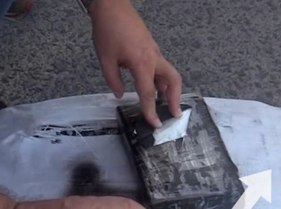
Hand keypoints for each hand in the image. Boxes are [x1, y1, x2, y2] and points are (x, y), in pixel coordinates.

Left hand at [90, 0, 181, 127]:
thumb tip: (119, 94)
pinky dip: (161, 81)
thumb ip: (114, 81)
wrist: (112, 6)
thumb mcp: (105, 60)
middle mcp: (154, 58)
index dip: (151, 111)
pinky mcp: (151, 49)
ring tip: (163, 105)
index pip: (149, 93)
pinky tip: (154, 89)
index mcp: (142, 63)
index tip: (155, 124)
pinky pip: (161, 68)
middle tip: (173, 114)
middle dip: (175, 99)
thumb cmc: (108, 30)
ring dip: (169, 90)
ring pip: (169, 74)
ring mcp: (154, 52)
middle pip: (173, 81)